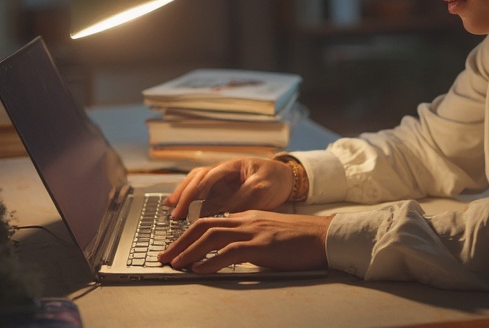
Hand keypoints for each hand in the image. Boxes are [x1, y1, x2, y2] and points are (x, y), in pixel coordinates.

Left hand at [158, 211, 334, 272]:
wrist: (324, 237)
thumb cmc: (300, 239)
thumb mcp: (269, 235)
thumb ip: (249, 240)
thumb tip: (229, 254)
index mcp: (247, 217)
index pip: (209, 222)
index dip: (188, 235)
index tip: (174, 249)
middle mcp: (246, 220)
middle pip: (203, 226)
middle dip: (180, 242)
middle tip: (164, 257)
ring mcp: (254, 231)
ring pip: (212, 237)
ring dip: (189, 252)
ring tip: (175, 265)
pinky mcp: (262, 246)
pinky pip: (230, 252)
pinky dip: (210, 261)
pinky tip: (199, 270)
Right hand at [164, 158, 292, 219]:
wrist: (286, 179)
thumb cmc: (275, 181)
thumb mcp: (261, 189)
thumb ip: (241, 200)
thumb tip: (221, 214)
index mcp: (233, 165)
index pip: (210, 176)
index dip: (197, 192)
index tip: (189, 207)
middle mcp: (223, 170)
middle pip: (197, 177)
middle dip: (185, 194)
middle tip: (175, 212)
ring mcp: (221, 178)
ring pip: (195, 182)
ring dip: (183, 193)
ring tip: (170, 207)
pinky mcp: (221, 188)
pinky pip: (201, 191)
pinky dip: (189, 197)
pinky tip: (179, 206)